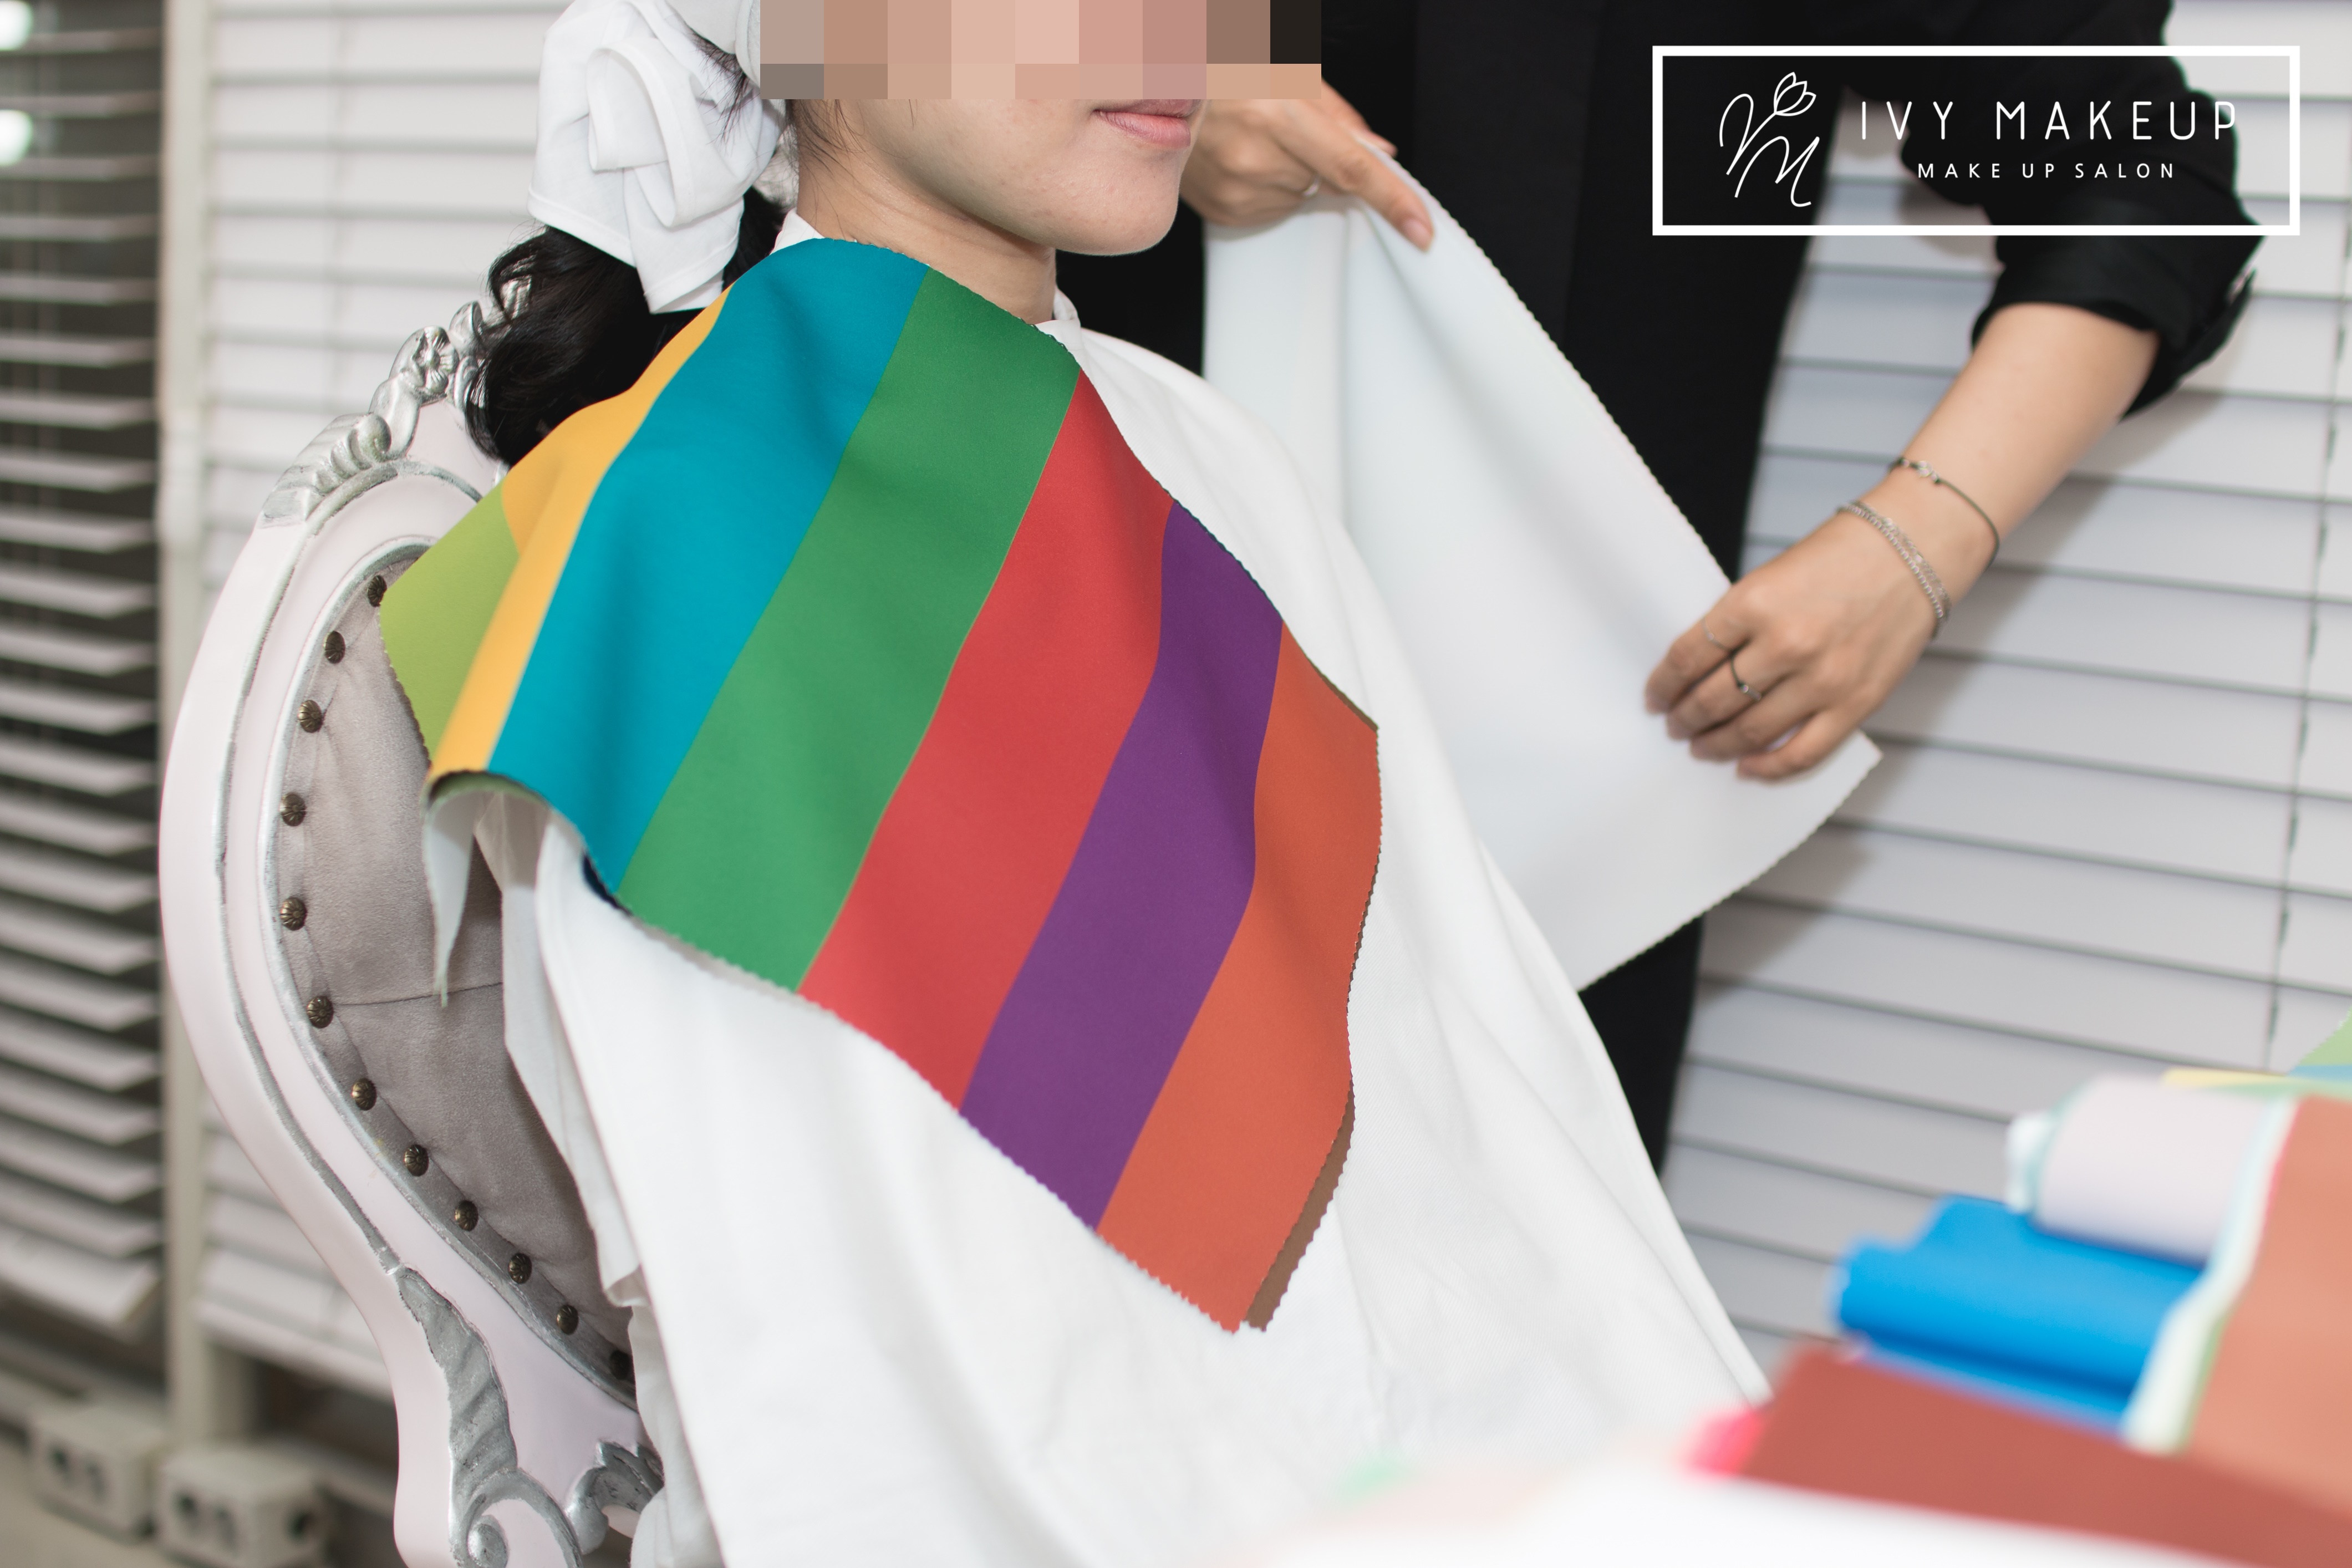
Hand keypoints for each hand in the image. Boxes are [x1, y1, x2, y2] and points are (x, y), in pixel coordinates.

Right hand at [1181, 88, 1433, 247]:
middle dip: (1323, 163)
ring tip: (1257, 142)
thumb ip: (1343, 119)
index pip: (1353, 169)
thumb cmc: (1229, 75)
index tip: (1420, 229)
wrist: (1167, 94)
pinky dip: (1269, 189)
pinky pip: (1272, 211)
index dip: (1393, 200)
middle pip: (1327, 185)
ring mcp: (1237, 188)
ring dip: (1293, 176)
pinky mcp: (1224, 210)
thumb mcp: (1291, 76)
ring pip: (1300, 199)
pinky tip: (1244, 161)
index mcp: (1279, 113)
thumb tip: (1381, 155)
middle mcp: (1256, 155)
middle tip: (1289, 132)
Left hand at [1643, 498, 1981, 779]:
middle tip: (1674, 725)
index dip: (1663, 684)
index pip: (1687, 657)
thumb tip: (1699, 670)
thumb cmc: (1841, 556)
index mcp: (1754, 603)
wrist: (1914, 549)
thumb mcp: (1770, 577)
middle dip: (1685, 718)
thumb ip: (1738, 623)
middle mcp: (1787, 643)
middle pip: (1713, 699)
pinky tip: (1746, 767)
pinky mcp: (1857, 703)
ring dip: (1716, 744)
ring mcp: (1824, 678)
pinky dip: (1768, 767)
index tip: (1654, 697)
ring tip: (1701, 746)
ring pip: (1750, 731)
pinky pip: (1802, 753)